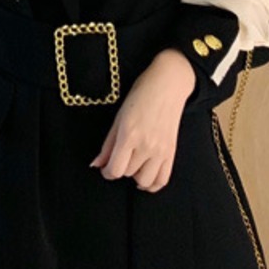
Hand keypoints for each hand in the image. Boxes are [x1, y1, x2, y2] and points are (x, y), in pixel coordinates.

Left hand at [88, 50, 195, 191]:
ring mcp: (161, 150)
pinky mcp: (171, 152)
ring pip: (145, 181)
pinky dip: (153, 184)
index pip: (116, 169)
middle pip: (128, 173)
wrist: (168, 85)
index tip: (106, 168)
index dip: (107, 172)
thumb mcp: (119, 117)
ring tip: (133, 165)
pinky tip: (145, 175)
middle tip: (120, 158)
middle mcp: (146, 145)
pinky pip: (162, 179)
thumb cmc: (141, 95)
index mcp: (129, 135)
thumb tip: (97, 164)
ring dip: (136, 176)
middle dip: (121, 168)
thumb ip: (108, 144)